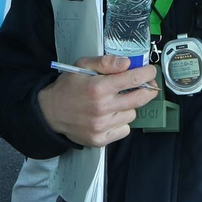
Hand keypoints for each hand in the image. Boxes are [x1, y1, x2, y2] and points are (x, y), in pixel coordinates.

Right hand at [37, 54, 158, 147]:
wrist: (50, 112)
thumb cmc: (68, 87)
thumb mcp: (82, 66)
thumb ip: (105, 62)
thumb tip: (127, 63)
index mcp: (98, 87)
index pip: (133, 79)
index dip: (147, 73)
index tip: (151, 71)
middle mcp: (101, 108)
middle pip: (139, 99)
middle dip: (148, 90)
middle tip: (147, 85)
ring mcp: (101, 126)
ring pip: (132, 114)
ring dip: (129, 107)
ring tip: (116, 102)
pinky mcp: (100, 139)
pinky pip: (124, 129)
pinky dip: (121, 122)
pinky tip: (110, 116)